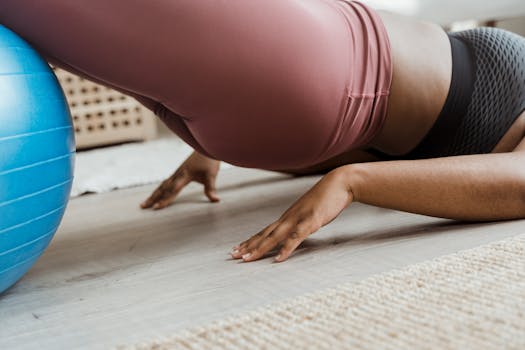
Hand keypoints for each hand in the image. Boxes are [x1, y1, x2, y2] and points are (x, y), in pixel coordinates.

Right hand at [141, 151, 220, 209]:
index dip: (166, 199)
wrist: (206, 146)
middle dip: (153, 198)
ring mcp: (177, 173)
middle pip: (163, 188)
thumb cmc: (209, 160)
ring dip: (154, 195)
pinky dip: (159, 190)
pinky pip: (166, 183)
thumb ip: (211, 188)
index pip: (173, 189)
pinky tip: (156, 194)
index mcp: (185, 175)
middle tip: (142, 206)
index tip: (157, 207)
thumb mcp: (211, 175)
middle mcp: (178, 174)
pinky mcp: (178, 172)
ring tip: (144, 203)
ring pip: (162, 185)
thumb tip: (216, 200)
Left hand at [230, 167, 354, 262]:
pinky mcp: (310, 222)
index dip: (251, 240)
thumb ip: (301, 222)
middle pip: (264, 234)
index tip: (238, 248)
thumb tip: (295, 231)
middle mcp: (289, 218)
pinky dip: (286, 249)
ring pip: (274, 237)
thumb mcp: (310, 212)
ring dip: (260, 248)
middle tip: (232, 256)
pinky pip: (296, 238)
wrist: (340, 183)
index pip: (265, 231)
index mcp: (288, 217)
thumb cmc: (326, 198)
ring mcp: (298, 219)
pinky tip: (278, 259)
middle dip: (248, 246)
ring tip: (247, 259)